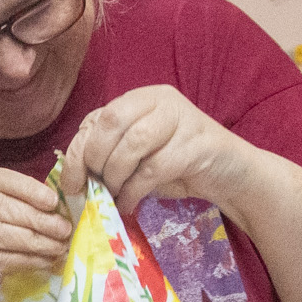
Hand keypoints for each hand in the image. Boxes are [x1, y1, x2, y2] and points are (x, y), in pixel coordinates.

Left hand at [57, 85, 258, 215]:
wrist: (228, 175)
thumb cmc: (176, 165)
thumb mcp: (135, 155)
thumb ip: (108, 153)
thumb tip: (72, 176)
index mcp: (140, 98)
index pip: (98, 118)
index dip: (78, 152)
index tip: (72, 183)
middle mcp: (160, 100)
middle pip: (111, 123)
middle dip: (96, 161)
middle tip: (96, 187)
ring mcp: (181, 118)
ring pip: (133, 144)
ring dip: (116, 176)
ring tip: (115, 195)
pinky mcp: (198, 143)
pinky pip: (154, 168)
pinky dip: (134, 191)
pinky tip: (129, 203)